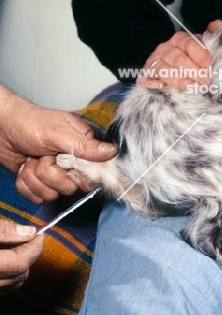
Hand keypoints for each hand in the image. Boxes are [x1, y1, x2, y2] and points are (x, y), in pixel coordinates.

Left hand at [0, 86, 116, 202]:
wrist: (0, 127)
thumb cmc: (29, 123)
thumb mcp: (59, 133)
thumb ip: (85, 146)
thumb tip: (112, 151)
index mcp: (82, 147)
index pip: (92, 172)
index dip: (76, 172)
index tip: (64, 163)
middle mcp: (71, 161)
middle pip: (70, 186)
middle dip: (50, 174)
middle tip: (42, 156)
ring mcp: (54, 173)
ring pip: (51, 193)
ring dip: (34, 178)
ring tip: (30, 159)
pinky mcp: (38, 181)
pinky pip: (36, 196)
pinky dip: (25, 184)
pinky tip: (24, 168)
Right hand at [0, 220, 43, 294]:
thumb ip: (5, 231)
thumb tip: (30, 232)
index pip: (20, 262)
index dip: (34, 247)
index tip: (39, 234)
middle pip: (20, 275)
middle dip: (30, 256)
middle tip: (29, 239)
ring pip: (13, 284)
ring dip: (21, 266)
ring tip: (17, 247)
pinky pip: (3, 288)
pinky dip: (10, 275)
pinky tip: (7, 259)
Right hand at [136, 21, 221, 88]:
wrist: (176, 70)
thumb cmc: (193, 59)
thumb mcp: (203, 46)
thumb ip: (211, 37)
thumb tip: (216, 25)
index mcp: (180, 39)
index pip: (189, 44)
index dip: (201, 56)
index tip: (210, 67)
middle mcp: (165, 48)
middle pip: (178, 59)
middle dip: (194, 72)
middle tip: (206, 82)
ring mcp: (154, 62)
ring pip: (164, 69)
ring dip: (179, 80)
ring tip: (192, 87)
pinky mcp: (146, 76)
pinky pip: (145, 79)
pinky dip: (152, 83)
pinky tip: (162, 87)